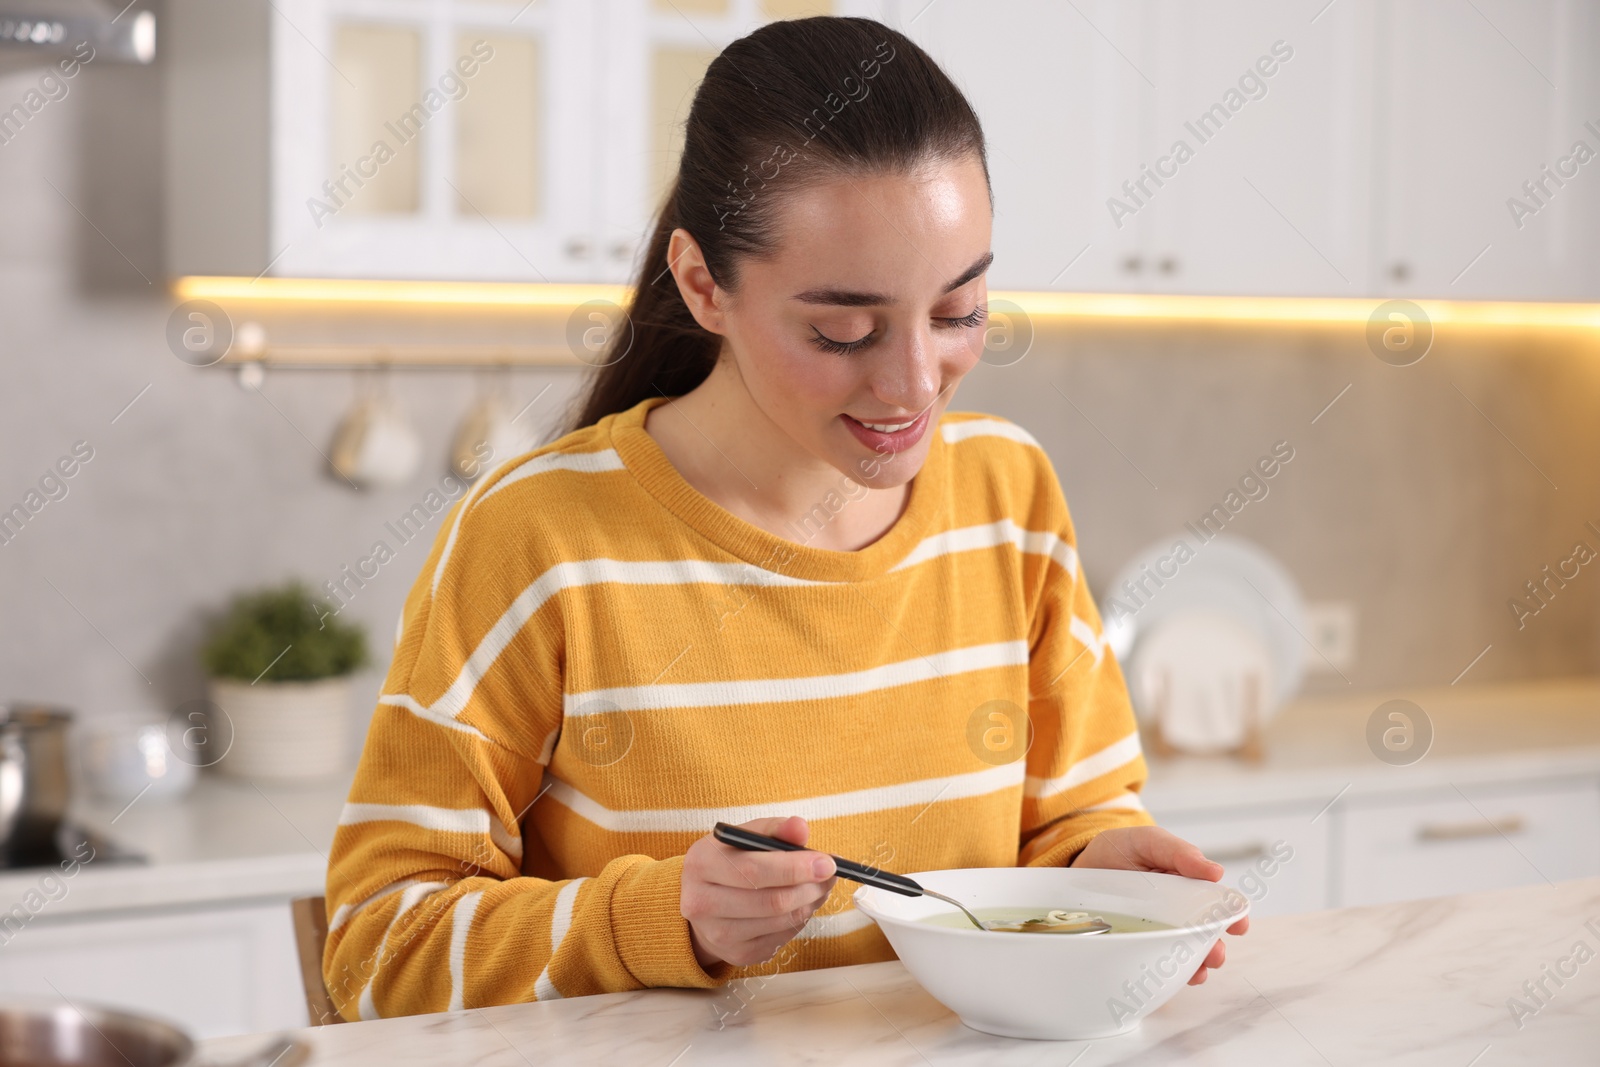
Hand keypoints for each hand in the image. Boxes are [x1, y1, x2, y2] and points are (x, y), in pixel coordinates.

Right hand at [681, 816, 837, 968]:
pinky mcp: (737, 954)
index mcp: (701, 864)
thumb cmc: (730, 861)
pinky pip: (781, 937)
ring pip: (781, 921)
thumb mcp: (745, 837)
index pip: (754, 870)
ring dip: (810, 902)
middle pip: (772, 901)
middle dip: (810, 887)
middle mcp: (701, 903)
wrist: (704, 900)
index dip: (796, 867)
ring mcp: (717, 934)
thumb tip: (800, 827)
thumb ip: (774, 829)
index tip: (827, 862)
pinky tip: (801, 904)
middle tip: (830, 875)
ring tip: (819, 886)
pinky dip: (799, 920)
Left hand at [1070, 825, 1249, 984]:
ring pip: (1183, 949)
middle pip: (1203, 931)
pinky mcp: (1137, 943)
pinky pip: (1157, 960)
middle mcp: (1175, 909)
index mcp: (1184, 883)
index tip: (1239, 924)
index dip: (1231, 913)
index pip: (1215, 901)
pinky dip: (1170, 971)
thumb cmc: (1119, 849)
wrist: (1079, 866)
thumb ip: (1177, 852)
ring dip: (1196, 962)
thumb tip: (1215, 871)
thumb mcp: (1147, 841)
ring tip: (1199, 969)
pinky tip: (1176, 975)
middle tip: (1216, 953)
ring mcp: (1157, 928)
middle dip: (1214, 945)